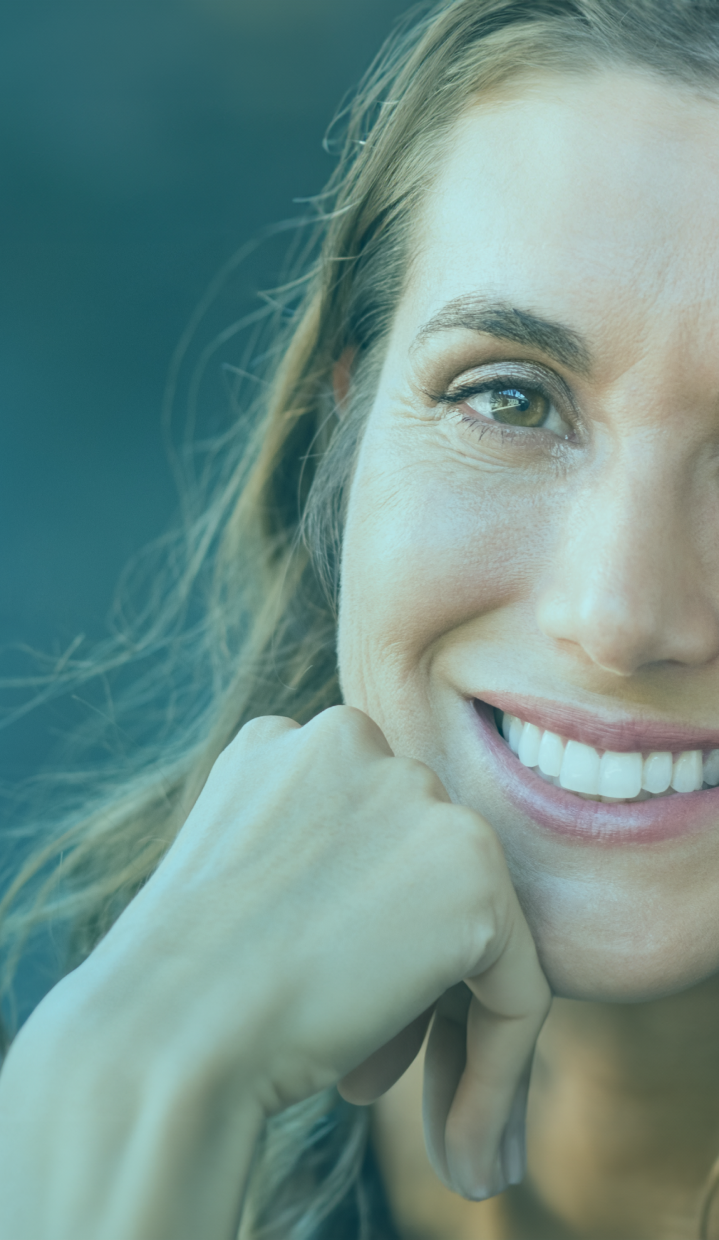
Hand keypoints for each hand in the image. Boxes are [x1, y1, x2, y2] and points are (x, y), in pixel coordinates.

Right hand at [120, 705, 550, 1199]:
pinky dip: (496, 1071)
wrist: (163, 1035)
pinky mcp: (473, 871)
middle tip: (370, 1073)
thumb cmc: (179, 985)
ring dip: (447, 1022)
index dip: (356, 931)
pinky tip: (464, 1152)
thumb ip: (317, 862)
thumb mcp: (240, 883)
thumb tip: (386, 918)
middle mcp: (355, 742)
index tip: (334, 1013)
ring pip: (471, 924)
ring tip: (417, 1119)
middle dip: (402, 972)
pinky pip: (515, 985)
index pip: (364, 834)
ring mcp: (416, 797)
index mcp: (288, 742)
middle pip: (418, 872)